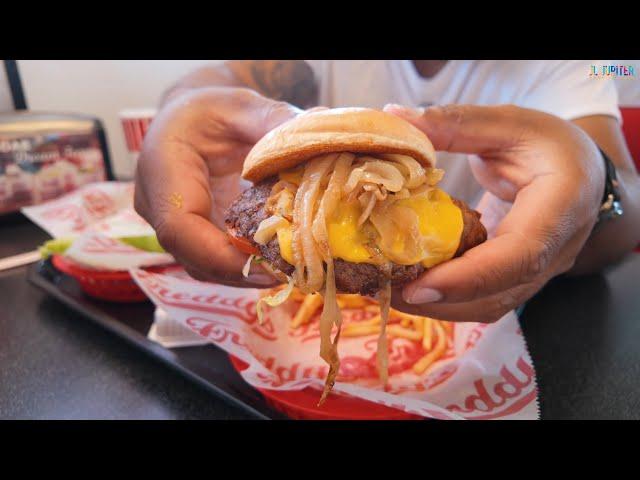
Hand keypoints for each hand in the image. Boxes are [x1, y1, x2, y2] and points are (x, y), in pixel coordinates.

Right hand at [135, 87, 298, 286]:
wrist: (192, 120)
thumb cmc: (212, 110)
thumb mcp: (243, 106)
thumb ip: (274, 122)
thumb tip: (320, 137)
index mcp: (163, 168)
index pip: (178, 226)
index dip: (220, 255)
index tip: (266, 263)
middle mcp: (158, 205)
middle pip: (193, 256)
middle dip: (243, 270)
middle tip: (292, 271)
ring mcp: (174, 226)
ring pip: (204, 266)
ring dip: (247, 273)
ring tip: (291, 269)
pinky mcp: (193, 236)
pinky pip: (215, 261)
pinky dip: (247, 265)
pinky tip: (280, 261)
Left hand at [383, 103, 605, 322]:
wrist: (581, 173)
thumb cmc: (549, 144)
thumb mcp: (508, 123)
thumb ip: (456, 124)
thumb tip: (396, 117)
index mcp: (562, 207)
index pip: (519, 256)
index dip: (468, 277)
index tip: (418, 286)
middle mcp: (556, 251)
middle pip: (499, 293)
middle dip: (440, 300)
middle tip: (386, 288)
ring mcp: (538, 271)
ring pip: (489, 305)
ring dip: (438, 306)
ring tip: (389, 288)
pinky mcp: (517, 278)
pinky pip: (483, 298)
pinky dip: (446, 297)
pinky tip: (410, 282)